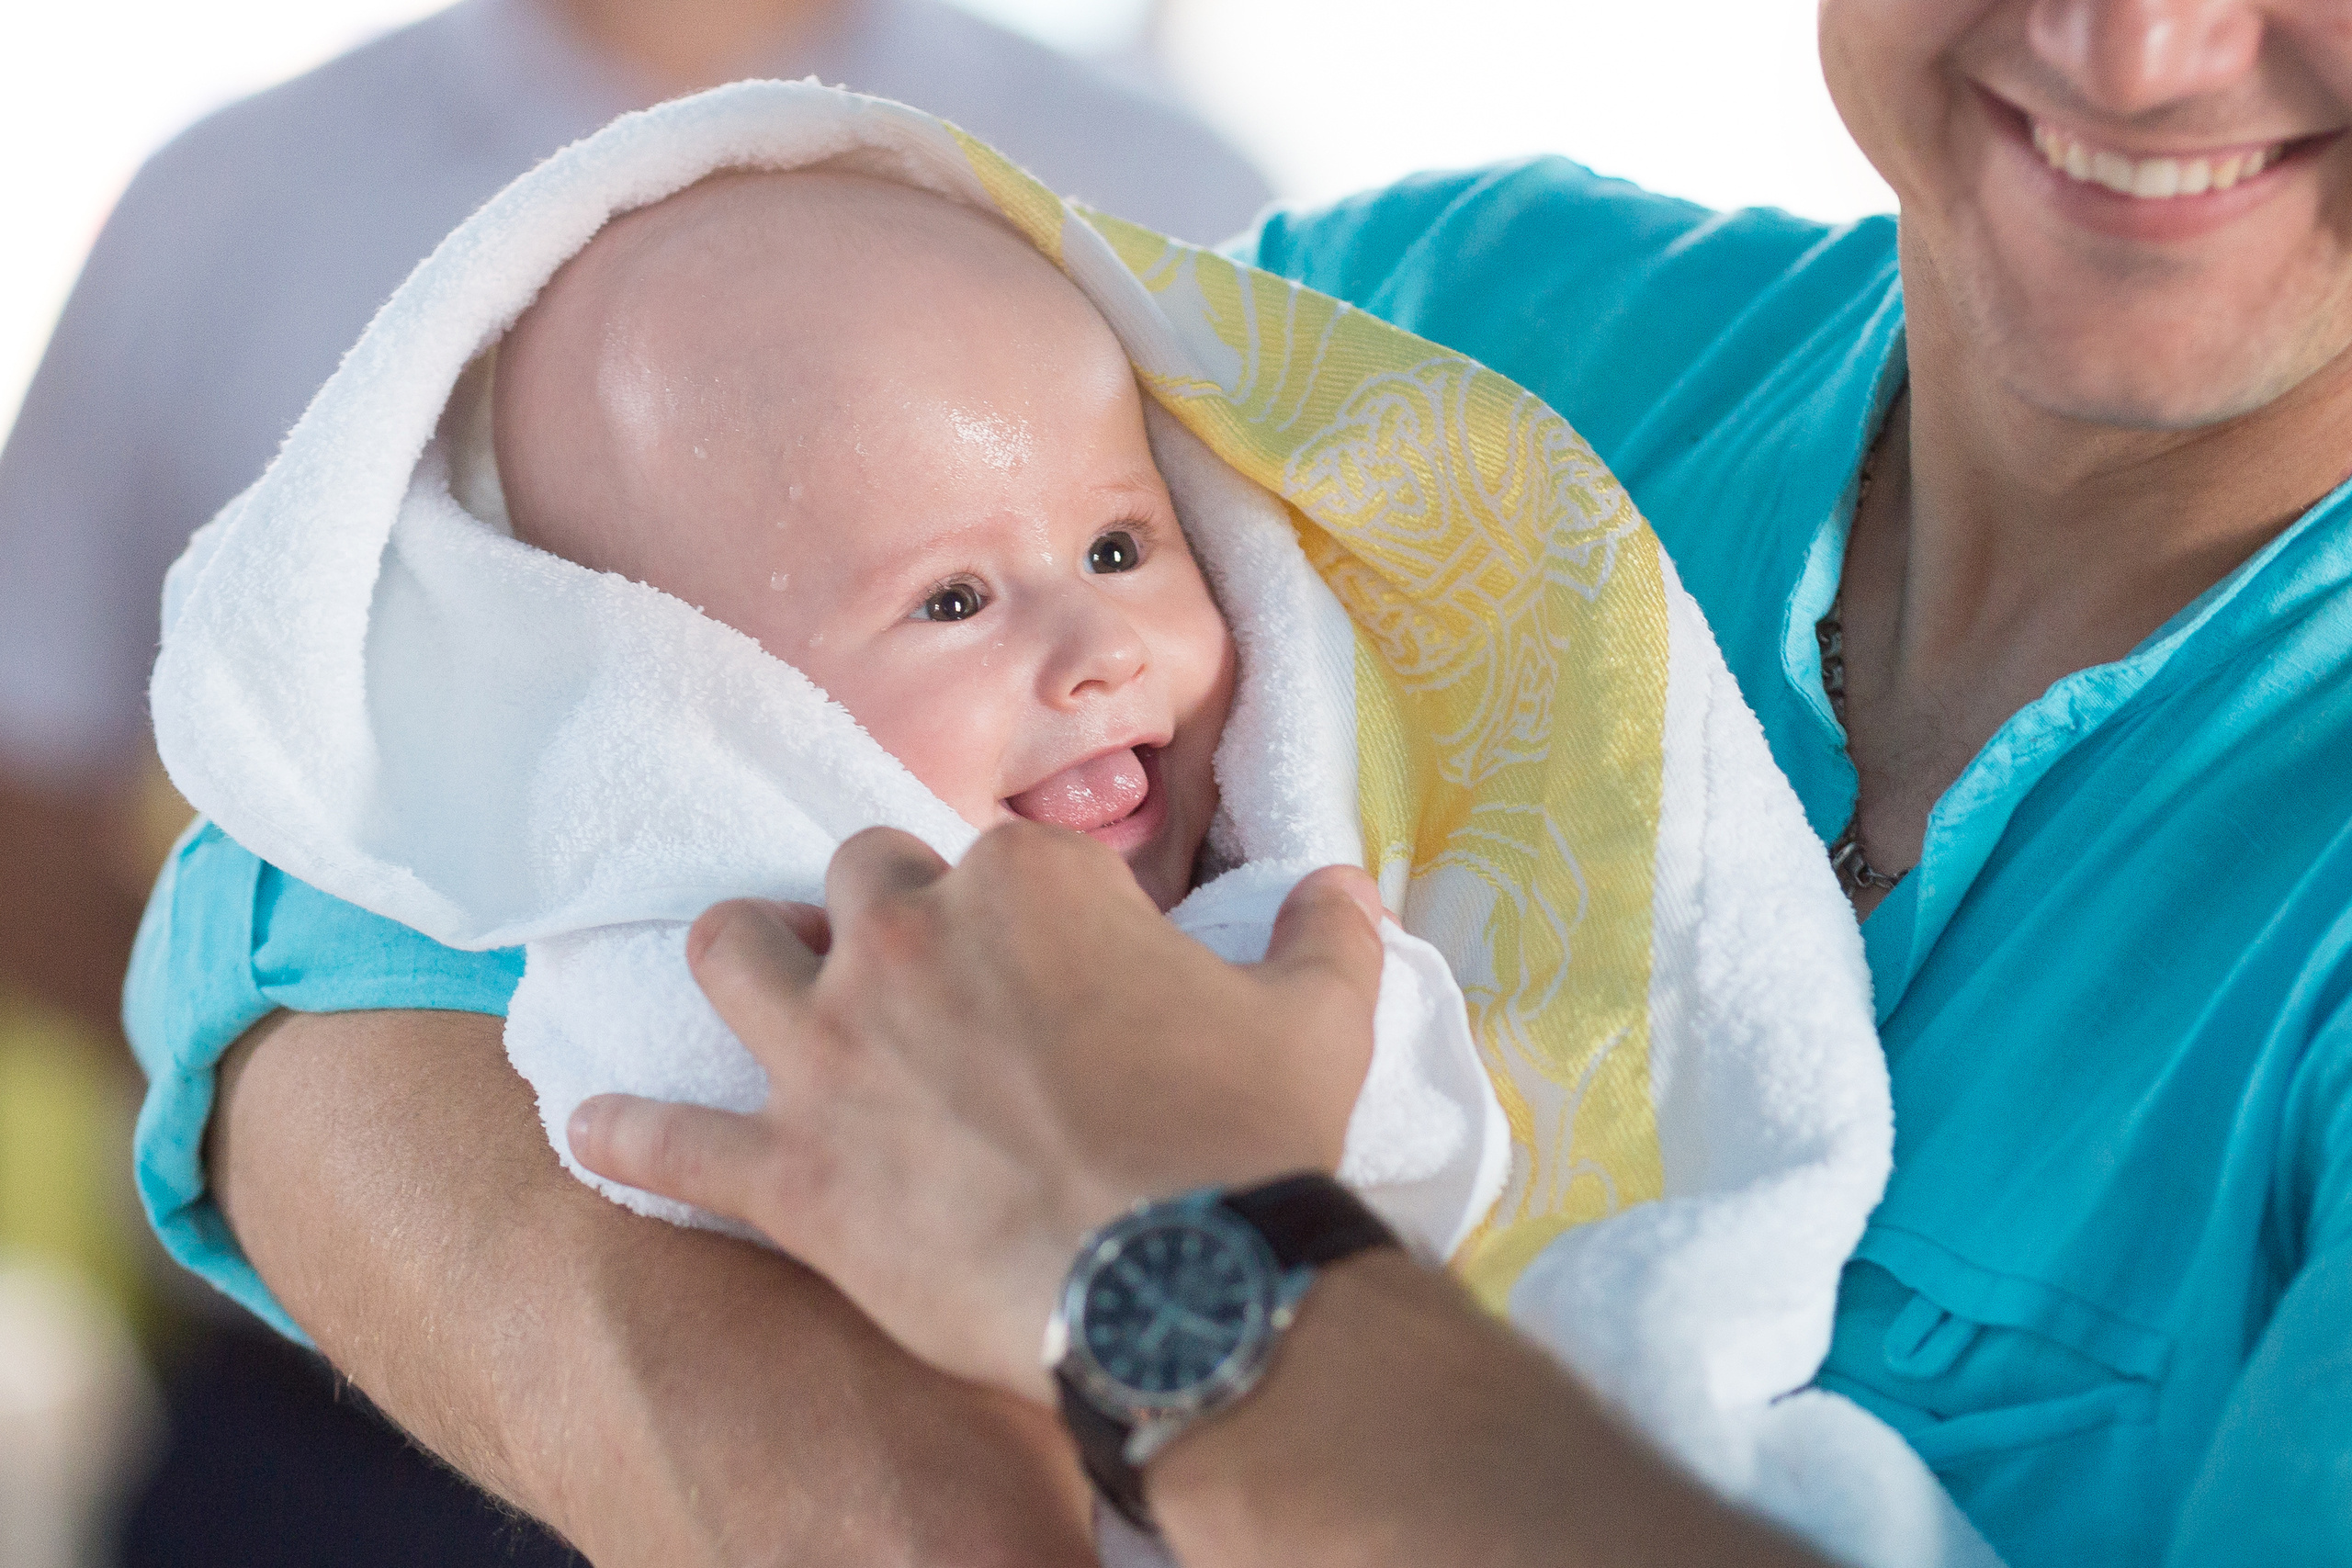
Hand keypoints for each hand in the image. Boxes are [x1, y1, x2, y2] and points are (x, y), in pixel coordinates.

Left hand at [567, 822, 1384, 1399]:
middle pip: (856, 876)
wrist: (1190, 1291)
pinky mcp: (791, 1174)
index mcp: (1028, 883)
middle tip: (920, 984)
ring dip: (747, 965)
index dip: (1022, 914)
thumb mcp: (1318, 1020)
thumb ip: (1326, 935)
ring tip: (766, 991)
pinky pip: (669, 1140)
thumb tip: (1348, 883)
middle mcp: (909, 939)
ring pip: (731, 954)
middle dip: (882, 917)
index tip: (1052, 971)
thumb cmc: (1253, 1143)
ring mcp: (834, 1054)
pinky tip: (591, 1121)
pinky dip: (627, 1129)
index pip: (993, 857)